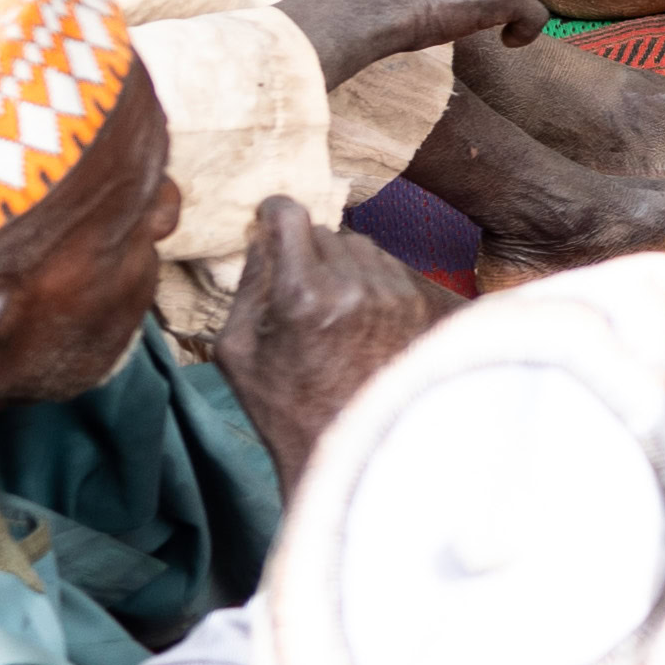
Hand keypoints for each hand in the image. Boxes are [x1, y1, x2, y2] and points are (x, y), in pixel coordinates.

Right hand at [220, 196, 443, 485]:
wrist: (357, 451)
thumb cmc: (286, 409)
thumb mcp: (238, 350)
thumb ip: (247, 285)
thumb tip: (263, 239)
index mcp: (305, 294)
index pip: (290, 216)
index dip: (274, 213)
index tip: (269, 220)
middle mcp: (357, 286)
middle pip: (326, 232)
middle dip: (308, 252)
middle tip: (298, 290)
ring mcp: (398, 295)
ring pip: (363, 247)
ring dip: (344, 265)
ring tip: (331, 312)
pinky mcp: (425, 307)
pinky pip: (392, 269)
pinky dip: (373, 283)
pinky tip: (360, 321)